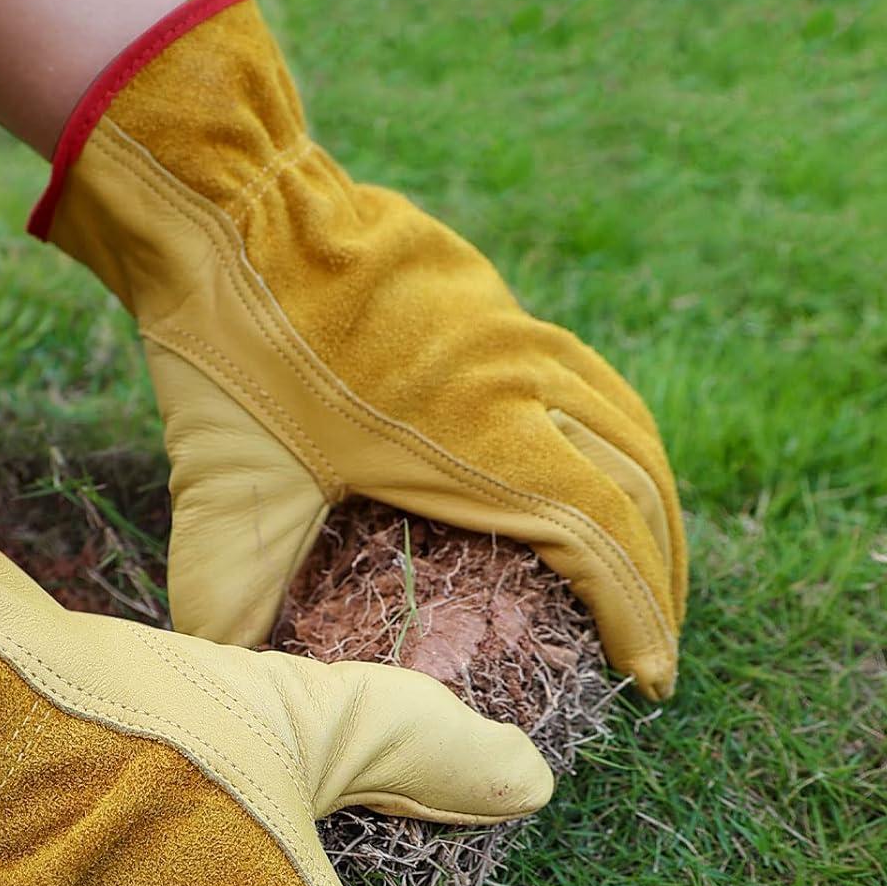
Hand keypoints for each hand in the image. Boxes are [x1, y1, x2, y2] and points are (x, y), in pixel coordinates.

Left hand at [31, 0, 686, 698]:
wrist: (227, 205)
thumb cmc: (230, 352)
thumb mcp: (226, 490)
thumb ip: (229, 596)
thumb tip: (223, 678)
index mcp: (478, 439)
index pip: (599, 540)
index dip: (637, 616)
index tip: (653, 680)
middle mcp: (521, 382)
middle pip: (639, 487)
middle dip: (662, 575)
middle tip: (659, 646)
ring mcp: (515, 333)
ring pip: (630, 424)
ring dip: (654, 504)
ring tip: (654, 568)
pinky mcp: (495, 304)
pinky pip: (588, 378)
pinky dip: (616, 439)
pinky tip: (597, 467)